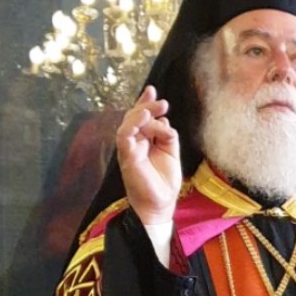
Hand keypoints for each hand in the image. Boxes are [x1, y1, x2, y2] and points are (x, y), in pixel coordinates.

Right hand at [116, 86, 181, 224]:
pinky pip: (124, 137)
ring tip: (154, 108)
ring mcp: (129, 149)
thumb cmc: (164, 181)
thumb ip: (167, 135)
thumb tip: (164, 120)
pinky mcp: (127, 157)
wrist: (160, 203)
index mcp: (144, 140)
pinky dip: (132, 125)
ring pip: (128, 124)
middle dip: (147, 106)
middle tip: (163, 103)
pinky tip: (143, 118)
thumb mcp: (171, 152)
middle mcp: (134, 143)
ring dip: (141, 113)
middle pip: (134, 117)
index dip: (145, 103)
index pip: (141, 117)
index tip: (153, 91)